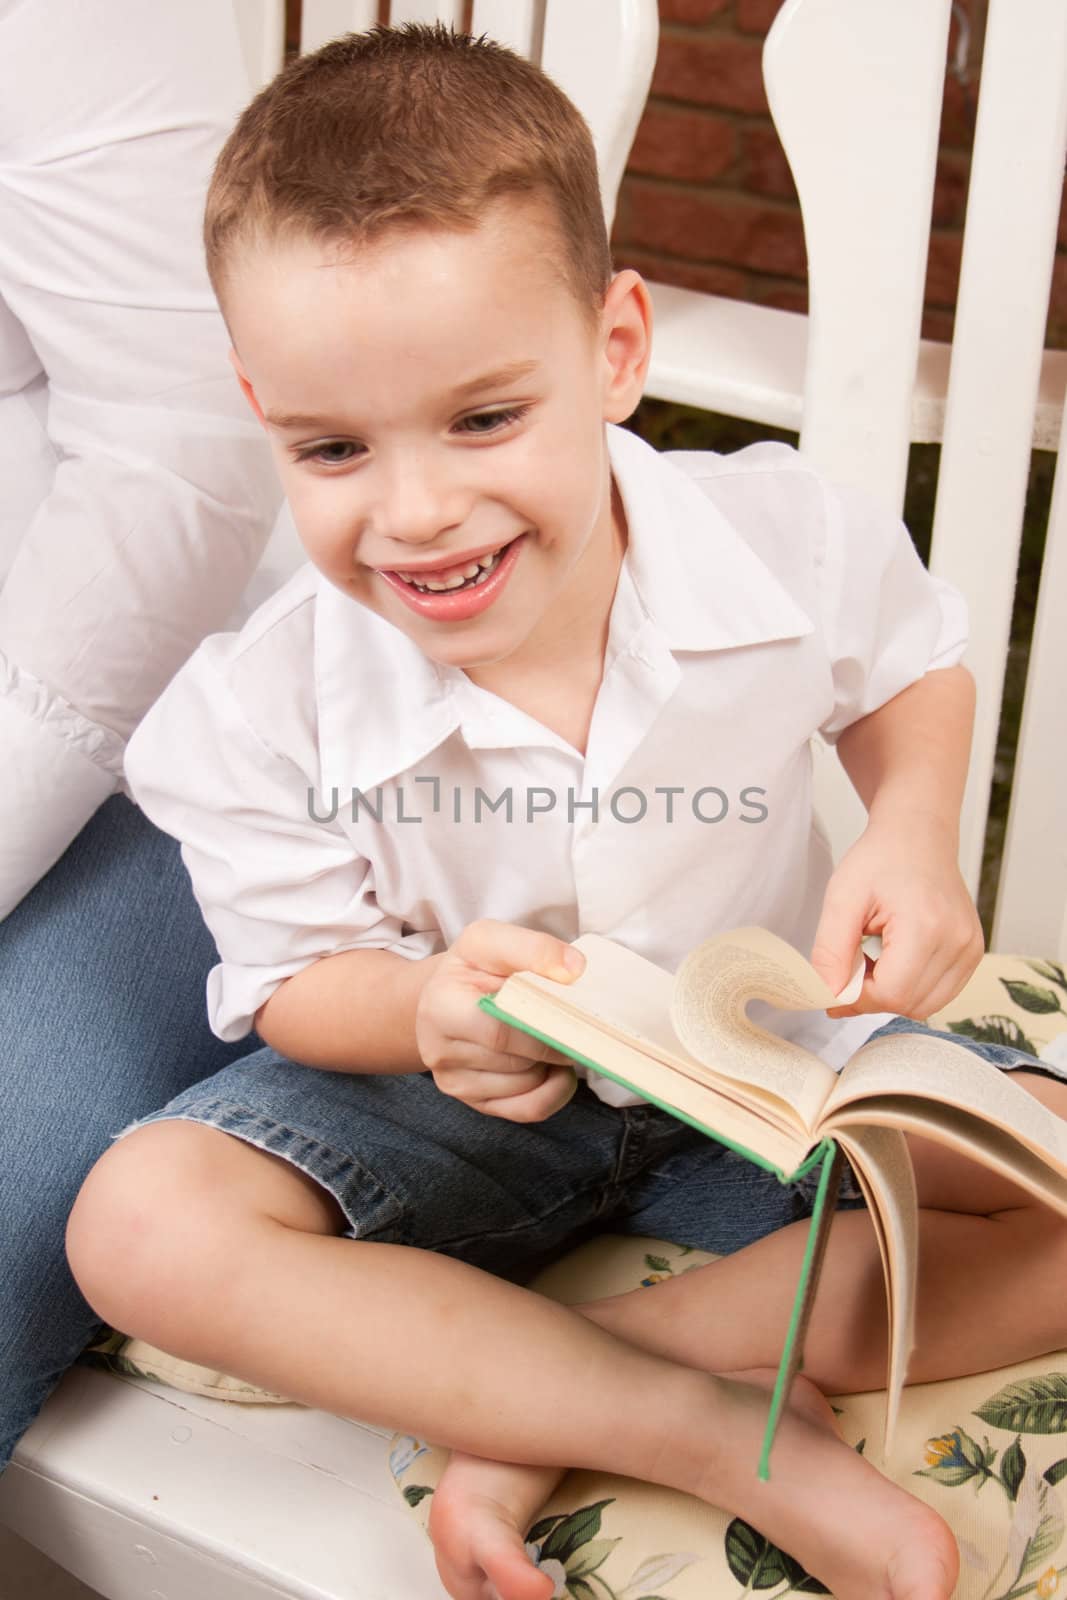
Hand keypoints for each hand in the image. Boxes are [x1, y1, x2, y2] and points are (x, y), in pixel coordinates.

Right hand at [415, 919, 584, 1121]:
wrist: (446, 998)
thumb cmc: (473, 969)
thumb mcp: (491, 941)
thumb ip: (532, 948)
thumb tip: (573, 969)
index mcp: (441, 1007)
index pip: (500, 1031)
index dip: (544, 1027)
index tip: (576, 1015)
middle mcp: (440, 1051)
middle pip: (519, 1061)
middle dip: (553, 1043)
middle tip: (572, 1022)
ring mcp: (455, 1083)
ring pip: (527, 1085)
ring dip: (552, 1064)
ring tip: (549, 1035)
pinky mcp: (475, 1103)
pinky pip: (529, 1109)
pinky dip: (553, 1090)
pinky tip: (552, 1066)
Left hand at [810, 815, 983, 1019]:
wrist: (917, 834)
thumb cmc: (880, 860)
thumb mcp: (842, 898)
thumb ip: (830, 951)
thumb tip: (829, 996)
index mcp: (927, 927)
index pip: (892, 994)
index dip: (857, 998)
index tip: (835, 983)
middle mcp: (958, 942)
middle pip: (909, 1004)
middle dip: (872, 996)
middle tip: (851, 965)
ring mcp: (971, 949)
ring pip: (925, 1005)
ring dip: (892, 994)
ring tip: (874, 960)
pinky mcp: (973, 952)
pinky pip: (940, 993)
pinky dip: (912, 988)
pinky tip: (894, 960)